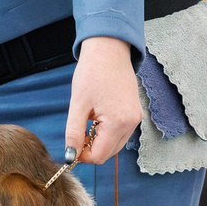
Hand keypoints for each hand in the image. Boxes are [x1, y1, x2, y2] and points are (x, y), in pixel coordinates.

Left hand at [66, 36, 142, 163]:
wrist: (109, 49)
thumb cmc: (92, 72)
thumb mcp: (78, 104)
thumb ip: (74, 133)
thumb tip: (70, 156)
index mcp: (119, 123)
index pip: (100, 155)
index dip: (82, 155)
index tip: (72, 145)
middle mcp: (132, 124)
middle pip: (109, 152)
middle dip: (91, 148)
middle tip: (78, 131)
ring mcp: (136, 118)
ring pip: (115, 144)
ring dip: (99, 140)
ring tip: (89, 120)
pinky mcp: (136, 113)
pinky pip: (121, 132)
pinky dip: (108, 131)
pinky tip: (98, 117)